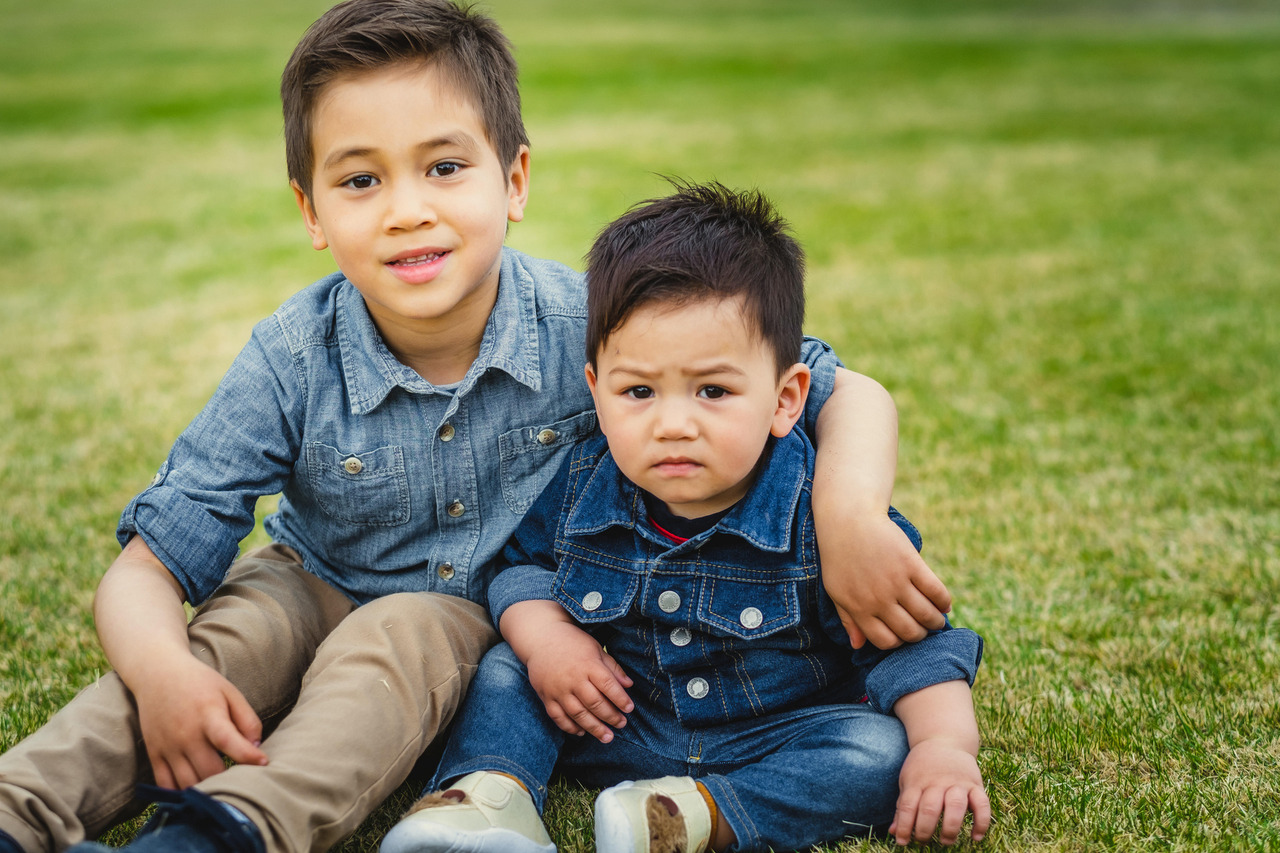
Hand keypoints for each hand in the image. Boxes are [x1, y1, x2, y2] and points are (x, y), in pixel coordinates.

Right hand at [132, 652, 267, 788]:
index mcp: (208, 715)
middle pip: (210, 772)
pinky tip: (197, 791)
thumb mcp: (229, 692)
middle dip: (230, 780)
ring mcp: (167, 746)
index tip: (264, 763)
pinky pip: (165, 785)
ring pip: (188, 784)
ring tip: (223, 787)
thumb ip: (247, 719)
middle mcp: (185, 734)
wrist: (157, 673)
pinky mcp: (154, 754)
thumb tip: (257, 747)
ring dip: (207, 791)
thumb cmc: (200, 683)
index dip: (248, 757)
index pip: (228, 742)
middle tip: (243, 779)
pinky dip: (181, 793)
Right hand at [523, 621, 633, 742]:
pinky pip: (558, 717)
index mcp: (588, 664)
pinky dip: (570, 727)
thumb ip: (612, 667)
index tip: (629, 709)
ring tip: (606, 737)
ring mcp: (558, 689)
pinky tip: (581, 732)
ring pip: (577, 714)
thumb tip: (629, 685)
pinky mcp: (546, 696)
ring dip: (593, 728)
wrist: (541, 638)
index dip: (620, 699)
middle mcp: (573, 679)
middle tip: (621, 724)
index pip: (608, 685)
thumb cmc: (573, 642)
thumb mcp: (596, 648)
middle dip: (610, 716)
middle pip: (594, 703)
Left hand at [820, 512, 950, 648]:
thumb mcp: (836, 590)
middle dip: (920, 635)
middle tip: (924, 629)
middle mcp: (878, 599)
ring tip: (937, 619)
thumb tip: (858, 646)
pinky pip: (936, 591)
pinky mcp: (911, 563)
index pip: (886, 641)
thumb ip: (848, 619)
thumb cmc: (839, 557)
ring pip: (925, 615)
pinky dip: (944, 602)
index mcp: (859, 608)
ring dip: (936, 622)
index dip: (899, 642)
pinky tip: (944, 604)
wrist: (848, 519)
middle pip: (910, 632)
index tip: (904, 635)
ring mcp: (896, 581)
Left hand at [890, 738, 989, 845]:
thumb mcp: (907, 781)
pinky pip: (982, 804)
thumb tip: (892, 832)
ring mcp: (957, 783)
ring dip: (951, 827)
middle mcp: (937, 782)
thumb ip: (902, 808)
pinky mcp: (975, 784)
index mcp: (917, 782)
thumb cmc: (922, 767)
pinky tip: (975, 837)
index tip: (902, 842)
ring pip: (955, 805)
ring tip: (945, 840)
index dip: (904, 827)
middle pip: (930, 808)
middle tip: (923, 841)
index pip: (907, 806)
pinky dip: (981, 822)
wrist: (943, 739)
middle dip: (925, 829)